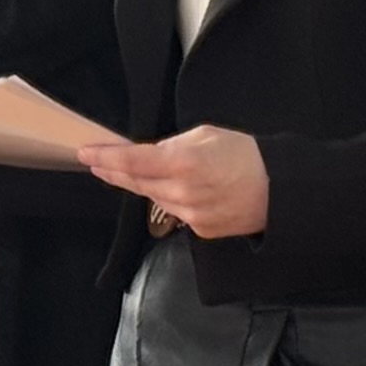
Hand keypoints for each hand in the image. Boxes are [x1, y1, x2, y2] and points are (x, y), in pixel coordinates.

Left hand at [80, 125, 268, 239]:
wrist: (278, 190)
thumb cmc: (247, 156)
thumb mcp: (206, 135)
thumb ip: (172, 145)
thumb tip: (150, 154)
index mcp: (182, 162)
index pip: (132, 161)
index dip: (106, 158)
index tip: (87, 154)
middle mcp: (181, 192)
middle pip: (135, 183)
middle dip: (114, 171)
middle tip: (97, 162)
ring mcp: (189, 215)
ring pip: (153, 199)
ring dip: (142, 185)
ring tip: (135, 171)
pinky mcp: (198, 230)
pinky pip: (174, 213)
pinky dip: (170, 199)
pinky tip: (179, 189)